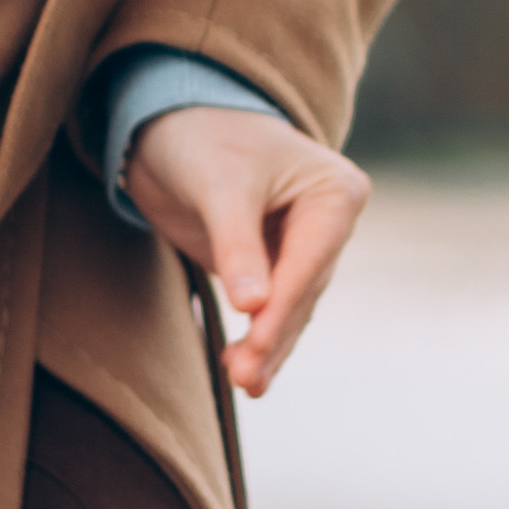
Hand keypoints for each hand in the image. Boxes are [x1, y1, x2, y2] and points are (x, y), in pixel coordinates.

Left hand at [123, 104, 370, 398]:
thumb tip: (252, 308)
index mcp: (335, 193)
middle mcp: (329, 222)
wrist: (172, 126)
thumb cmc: (204, 139)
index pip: (311, 262)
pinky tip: (241, 367)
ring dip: (268, 346)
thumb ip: (237, 246)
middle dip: (273, 335)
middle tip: (245, 379)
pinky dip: (258, 338)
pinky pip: (272, 310)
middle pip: (304, 292)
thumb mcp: (221, 187)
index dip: (282, 307)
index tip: (257, 346)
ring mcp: (302, 247)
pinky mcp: (273, 265)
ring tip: (243, 382)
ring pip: (290, 309)